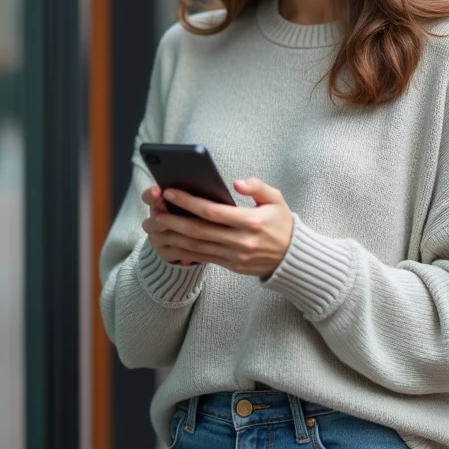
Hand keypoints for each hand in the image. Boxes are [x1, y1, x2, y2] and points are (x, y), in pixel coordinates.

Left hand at [150, 178, 294, 277]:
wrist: (292, 257)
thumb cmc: (281, 223)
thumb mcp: (276, 199)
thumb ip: (257, 186)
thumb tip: (237, 182)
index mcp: (251, 222)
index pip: (213, 211)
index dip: (189, 202)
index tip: (170, 193)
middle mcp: (241, 241)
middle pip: (199, 230)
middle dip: (174, 220)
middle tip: (156, 210)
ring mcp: (234, 256)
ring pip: (197, 246)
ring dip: (174, 236)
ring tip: (157, 225)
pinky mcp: (231, 266)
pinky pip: (202, 258)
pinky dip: (183, 250)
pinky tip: (170, 242)